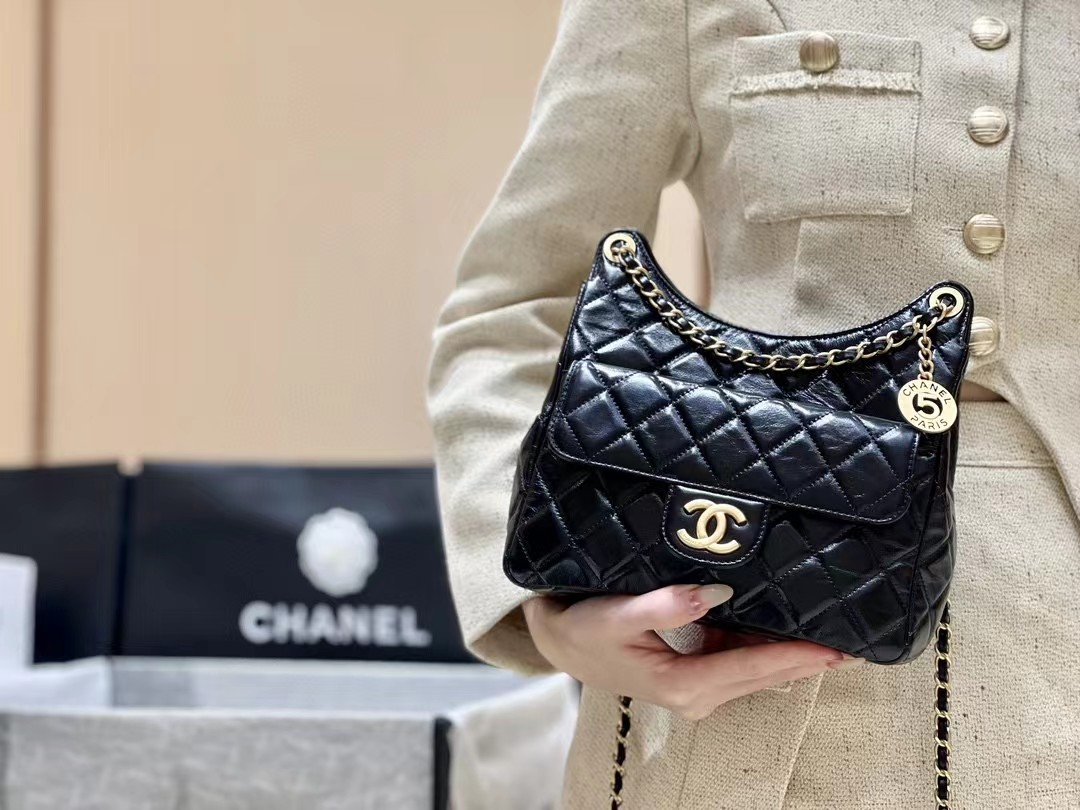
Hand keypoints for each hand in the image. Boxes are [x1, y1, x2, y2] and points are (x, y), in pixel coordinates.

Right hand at [522, 584, 859, 720]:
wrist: (559, 641)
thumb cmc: (584, 628)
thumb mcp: (617, 614)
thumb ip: (665, 604)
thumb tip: (718, 592)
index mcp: (682, 683)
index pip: (753, 666)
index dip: (798, 656)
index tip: (839, 648)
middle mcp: (695, 694)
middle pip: (764, 674)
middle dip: (809, 659)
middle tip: (857, 641)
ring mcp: (695, 690)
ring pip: (755, 672)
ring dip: (792, 656)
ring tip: (834, 637)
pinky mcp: (691, 677)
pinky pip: (739, 665)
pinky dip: (767, 652)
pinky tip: (788, 634)